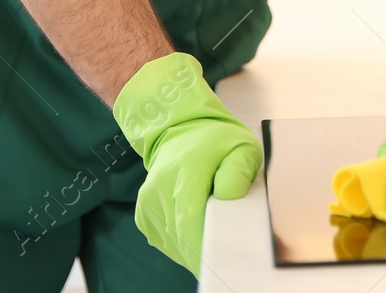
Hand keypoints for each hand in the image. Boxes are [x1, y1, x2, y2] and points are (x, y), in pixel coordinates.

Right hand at [112, 52, 262, 276]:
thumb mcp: (242, 147)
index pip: (189, 218)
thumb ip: (239, 170)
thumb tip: (227, 196)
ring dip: (192, 248)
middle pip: (180, 235)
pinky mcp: (143, 212)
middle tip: (226, 250)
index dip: (206, 243)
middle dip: (204, 250)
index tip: (225, 254)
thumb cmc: (219, 144)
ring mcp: (148, 199)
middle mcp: (161, 184)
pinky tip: (194, 231)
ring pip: (171, 242)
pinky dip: (180, 244)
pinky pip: (162, 240)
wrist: (183, 131)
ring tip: (212, 235)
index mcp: (188, 168)